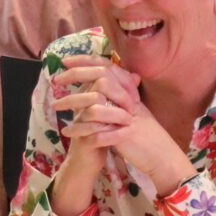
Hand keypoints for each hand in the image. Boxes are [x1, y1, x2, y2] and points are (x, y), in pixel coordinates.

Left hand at [51, 55, 191, 191]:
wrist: (160, 154)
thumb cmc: (140, 132)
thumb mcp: (128, 110)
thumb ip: (114, 94)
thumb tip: (95, 81)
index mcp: (128, 91)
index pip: (106, 67)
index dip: (86, 61)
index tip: (65, 61)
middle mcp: (129, 99)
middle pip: (101, 79)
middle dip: (75, 76)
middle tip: (55, 80)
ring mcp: (128, 116)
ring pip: (96, 103)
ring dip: (73, 103)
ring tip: (55, 107)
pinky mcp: (126, 135)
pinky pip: (100, 131)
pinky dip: (82, 131)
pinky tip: (67, 132)